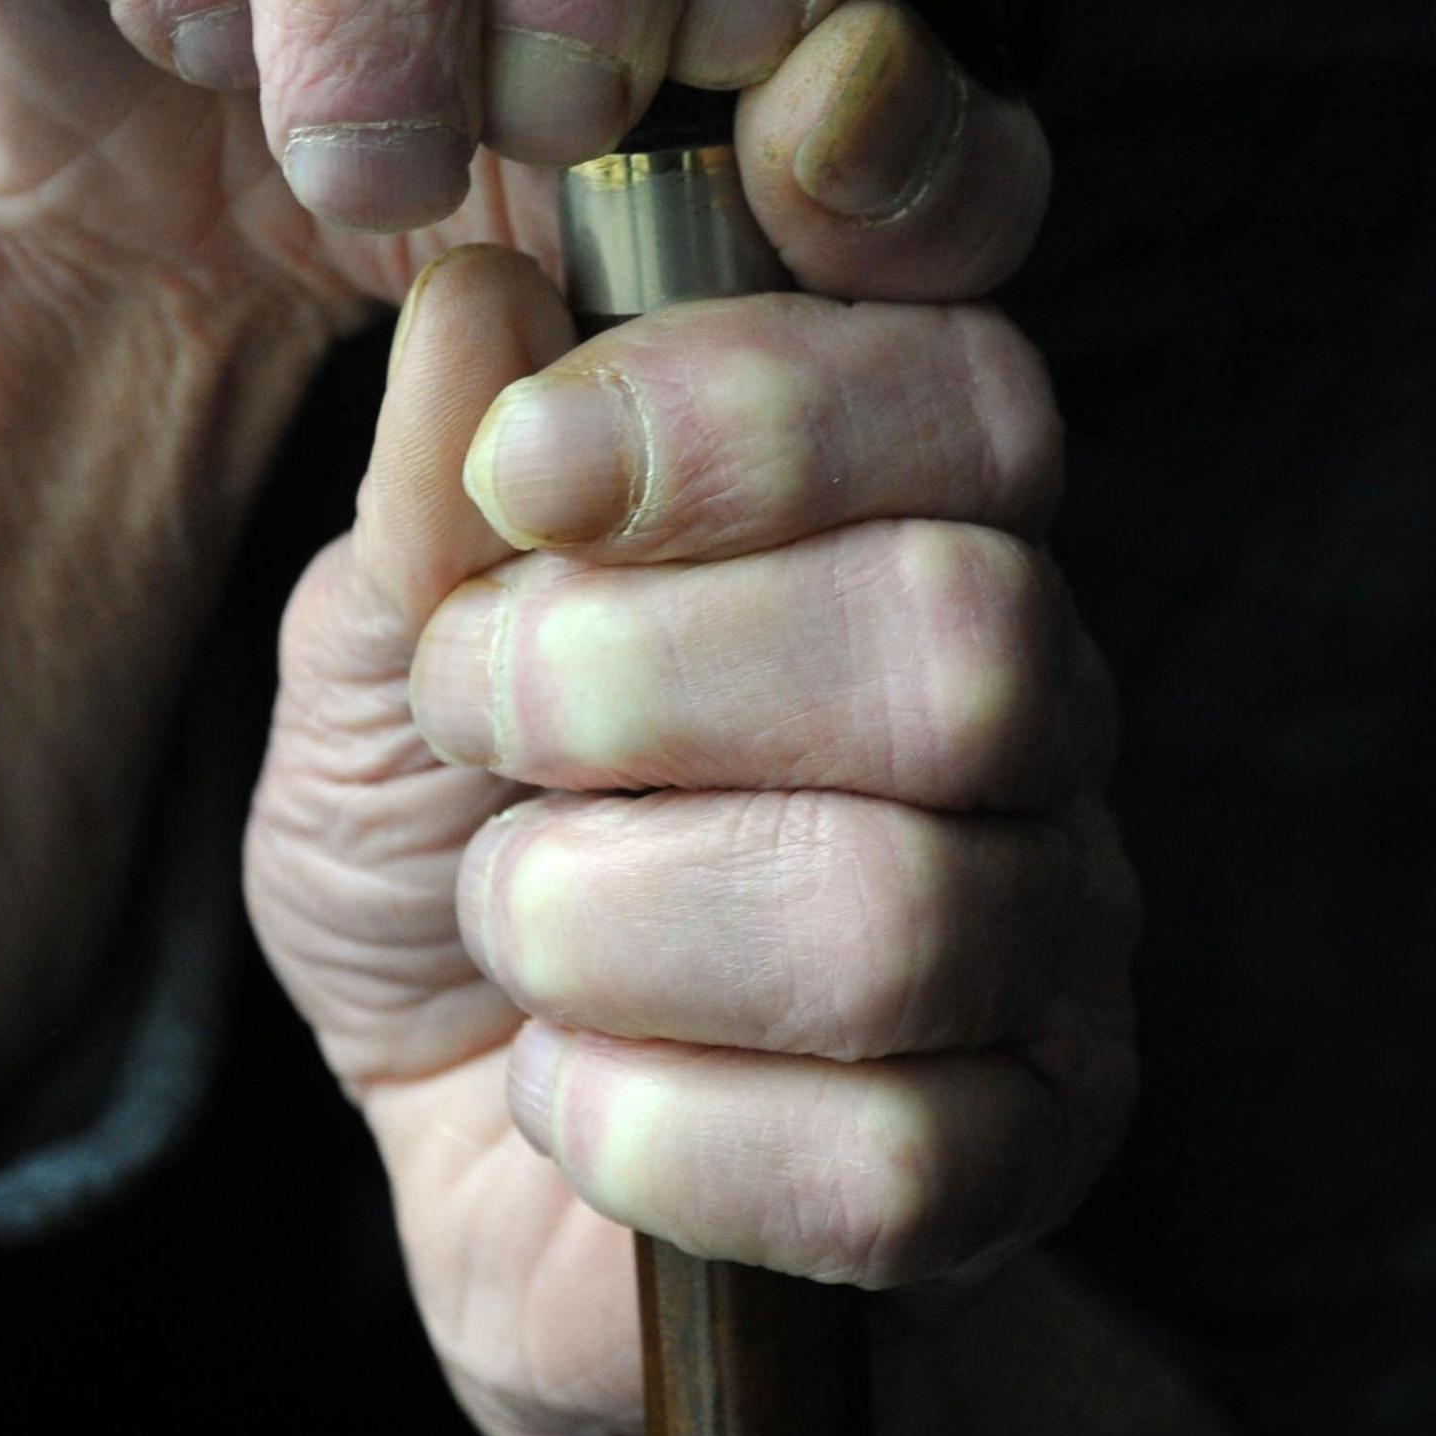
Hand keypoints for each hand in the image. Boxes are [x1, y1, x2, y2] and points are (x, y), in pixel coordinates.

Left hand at [242, 19, 1131, 1435]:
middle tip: (485, 703)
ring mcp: (1050, 927)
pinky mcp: (1017, 1154)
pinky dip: (656, 1125)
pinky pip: (887, 1153)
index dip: (876, 265)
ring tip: (514, 915)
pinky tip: (582, 1088)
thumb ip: (441, 487)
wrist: (493, 1169)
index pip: (970, 338)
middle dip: (643, 666)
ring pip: (907, 903)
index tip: (604, 356)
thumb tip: (492, 296)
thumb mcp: (385, 653)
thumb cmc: (460, 856)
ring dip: (611, 914)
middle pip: (966, 621)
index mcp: (884, 504)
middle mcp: (1020, 686)